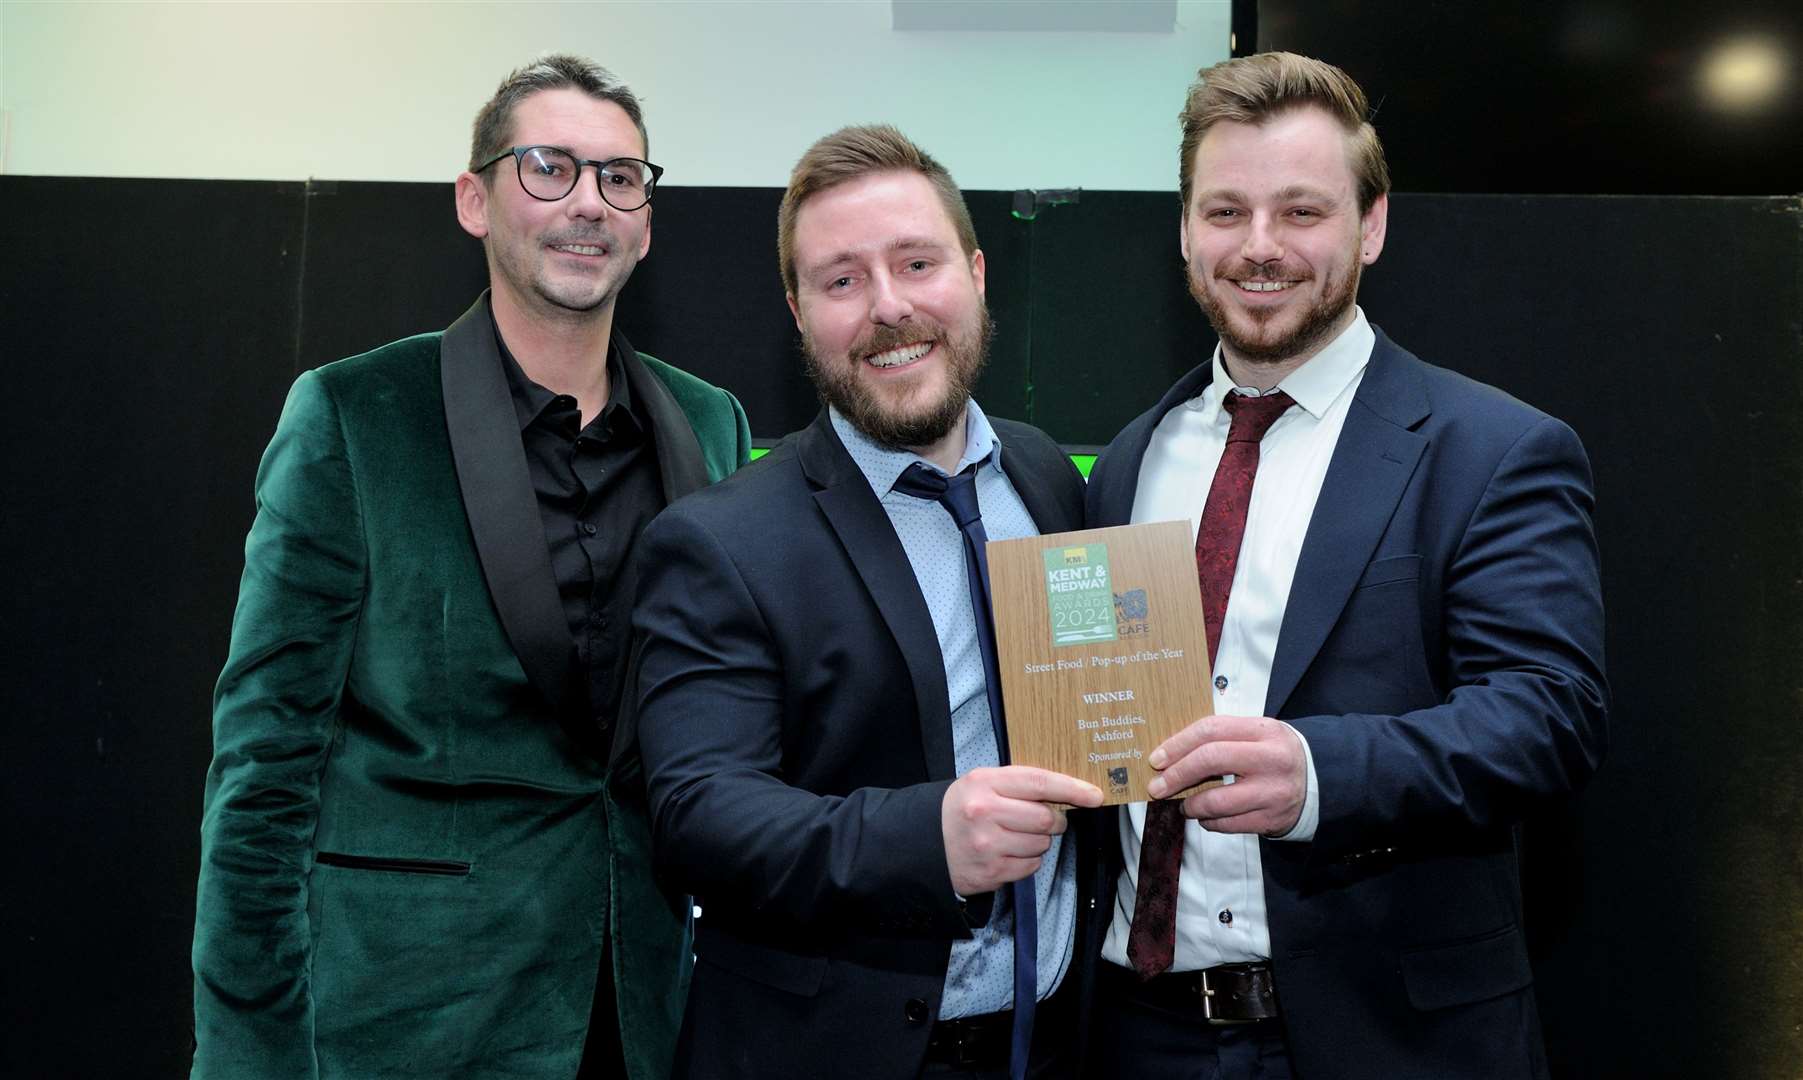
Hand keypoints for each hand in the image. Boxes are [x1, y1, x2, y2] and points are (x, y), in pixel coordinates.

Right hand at [942, 766, 1103, 895]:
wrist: (925, 843)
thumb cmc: (962, 809)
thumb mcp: (983, 783)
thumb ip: (1020, 784)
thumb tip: (1070, 792)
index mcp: (984, 783)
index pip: (1039, 782)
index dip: (1072, 789)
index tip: (1095, 796)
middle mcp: (984, 813)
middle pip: (1045, 818)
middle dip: (1054, 821)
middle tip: (1044, 819)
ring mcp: (987, 845)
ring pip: (1041, 845)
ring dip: (1039, 842)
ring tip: (1016, 836)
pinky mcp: (990, 873)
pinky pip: (1030, 866)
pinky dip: (1028, 860)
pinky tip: (1009, 852)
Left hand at [1145, 715, 1305, 835]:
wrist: (1321, 782)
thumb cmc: (1277, 755)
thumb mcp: (1258, 734)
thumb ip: (1223, 738)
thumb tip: (1172, 753)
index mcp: (1264, 730)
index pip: (1211, 730)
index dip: (1178, 744)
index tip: (1157, 758)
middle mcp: (1270, 759)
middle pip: (1211, 760)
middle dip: (1177, 775)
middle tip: (1158, 786)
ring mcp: (1272, 792)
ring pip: (1216, 800)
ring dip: (1191, 805)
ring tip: (1184, 805)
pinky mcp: (1272, 819)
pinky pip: (1228, 824)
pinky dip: (1209, 822)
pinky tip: (1206, 817)